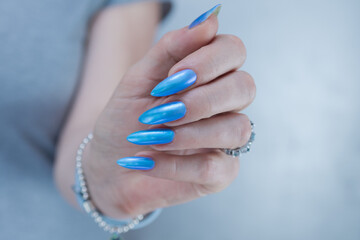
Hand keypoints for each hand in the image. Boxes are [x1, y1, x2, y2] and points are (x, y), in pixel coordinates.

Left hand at [83, 6, 255, 218]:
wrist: (111, 164)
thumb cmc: (126, 119)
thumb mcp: (139, 79)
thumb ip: (171, 48)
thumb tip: (210, 19)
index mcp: (209, 76)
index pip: (234, 51)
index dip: (208, 60)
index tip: (172, 76)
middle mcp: (224, 105)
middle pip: (245, 87)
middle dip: (201, 99)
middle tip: (164, 111)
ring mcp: (226, 140)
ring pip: (237, 128)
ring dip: (190, 133)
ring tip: (153, 137)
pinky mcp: (220, 173)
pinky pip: (217, 168)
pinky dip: (177, 164)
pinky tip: (150, 160)